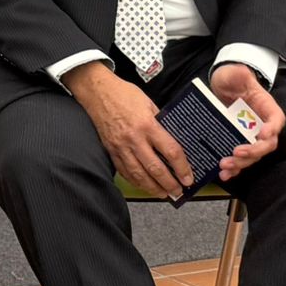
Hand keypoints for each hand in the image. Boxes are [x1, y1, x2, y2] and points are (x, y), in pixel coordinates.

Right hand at [66, 63, 194, 198]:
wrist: (97, 91)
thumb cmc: (124, 94)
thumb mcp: (149, 104)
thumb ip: (161, 123)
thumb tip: (173, 141)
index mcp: (148, 125)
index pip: (170, 152)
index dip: (182, 168)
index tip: (188, 178)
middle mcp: (134, 138)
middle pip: (155, 168)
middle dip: (169, 183)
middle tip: (179, 192)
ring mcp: (120, 146)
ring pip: (139, 174)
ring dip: (153, 187)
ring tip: (164, 194)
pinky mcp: (110, 150)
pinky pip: (124, 171)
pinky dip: (135, 181)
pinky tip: (144, 185)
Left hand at [210, 62, 284, 178]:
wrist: (221, 86)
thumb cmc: (231, 78)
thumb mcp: (233, 73)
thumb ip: (238, 73)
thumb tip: (241, 72)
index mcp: (267, 108)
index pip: (276, 120)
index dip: (272, 128)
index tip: (263, 134)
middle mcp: (262, 125)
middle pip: (266, 144)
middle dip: (253, 151)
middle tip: (237, 153)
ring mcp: (250, 136)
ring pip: (253, 155)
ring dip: (242, 164)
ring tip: (226, 166)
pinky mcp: (238, 142)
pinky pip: (240, 159)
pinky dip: (234, 169)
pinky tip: (224, 174)